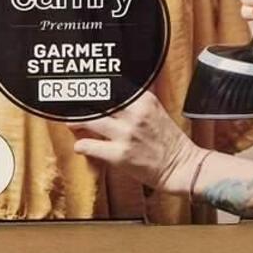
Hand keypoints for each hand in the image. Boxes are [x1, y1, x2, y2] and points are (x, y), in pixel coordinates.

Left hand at [69, 93, 205, 194]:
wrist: (181, 166)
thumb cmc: (169, 141)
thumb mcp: (156, 111)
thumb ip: (139, 98)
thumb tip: (121, 88)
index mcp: (144, 100)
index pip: (112, 86)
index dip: (95, 86)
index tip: (85, 88)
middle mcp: (134, 114)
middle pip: (97, 100)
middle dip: (81, 102)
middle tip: (71, 103)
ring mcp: (126, 134)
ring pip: (89, 119)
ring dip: (75, 121)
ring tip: (71, 122)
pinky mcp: (119, 154)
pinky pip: (89, 146)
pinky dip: (81, 145)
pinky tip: (81, 145)